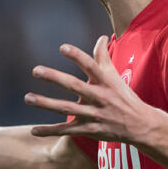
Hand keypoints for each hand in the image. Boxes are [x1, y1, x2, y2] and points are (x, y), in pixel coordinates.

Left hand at [25, 35, 158, 142]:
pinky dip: (50, 131)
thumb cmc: (124, 97)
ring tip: (27, 97)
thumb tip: (102, 36)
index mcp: (105, 82)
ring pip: (67, 109)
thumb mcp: (115, 76)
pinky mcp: (89, 130)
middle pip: (74, 86)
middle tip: (35, 70)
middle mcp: (99, 97)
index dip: (77, 56)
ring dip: (46, 104)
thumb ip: (103, 57)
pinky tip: (33, 130)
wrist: (140, 125)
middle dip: (55, 77)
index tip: (62, 47)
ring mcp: (93, 115)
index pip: (91, 65)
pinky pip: (66, 131)